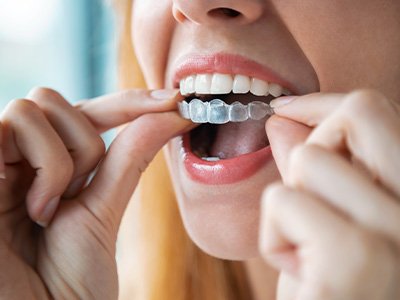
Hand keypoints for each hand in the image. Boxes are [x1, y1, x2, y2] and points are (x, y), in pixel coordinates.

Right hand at [0, 87, 190, 298]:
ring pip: (32, 108)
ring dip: (59, 162)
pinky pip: (7, 129)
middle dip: (81, 144)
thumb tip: (171, 113)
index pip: (86, 113)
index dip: (127, 102)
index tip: (174, 99)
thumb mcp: (105, 209)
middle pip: (52, 99)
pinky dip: (42, 168)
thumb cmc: (71, 279)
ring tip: (46, 211)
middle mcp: (18, 159)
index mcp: (48, 165)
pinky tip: (32, 210)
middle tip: (75, 195)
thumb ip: (130, 157)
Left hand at [260, 90, 399, 298]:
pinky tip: (301, 273)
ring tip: (310, 250)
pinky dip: (275, 235)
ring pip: (307, 161)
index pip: (376, 110)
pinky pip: (282, 200)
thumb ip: (318, 167)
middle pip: (356, 113)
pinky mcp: (354, 258)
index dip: (323, 104)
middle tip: (306, 195)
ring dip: (291, 205)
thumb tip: (283, 119)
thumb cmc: (334, 288)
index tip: (287, 109)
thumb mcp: (332, 219)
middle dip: (313, 145)